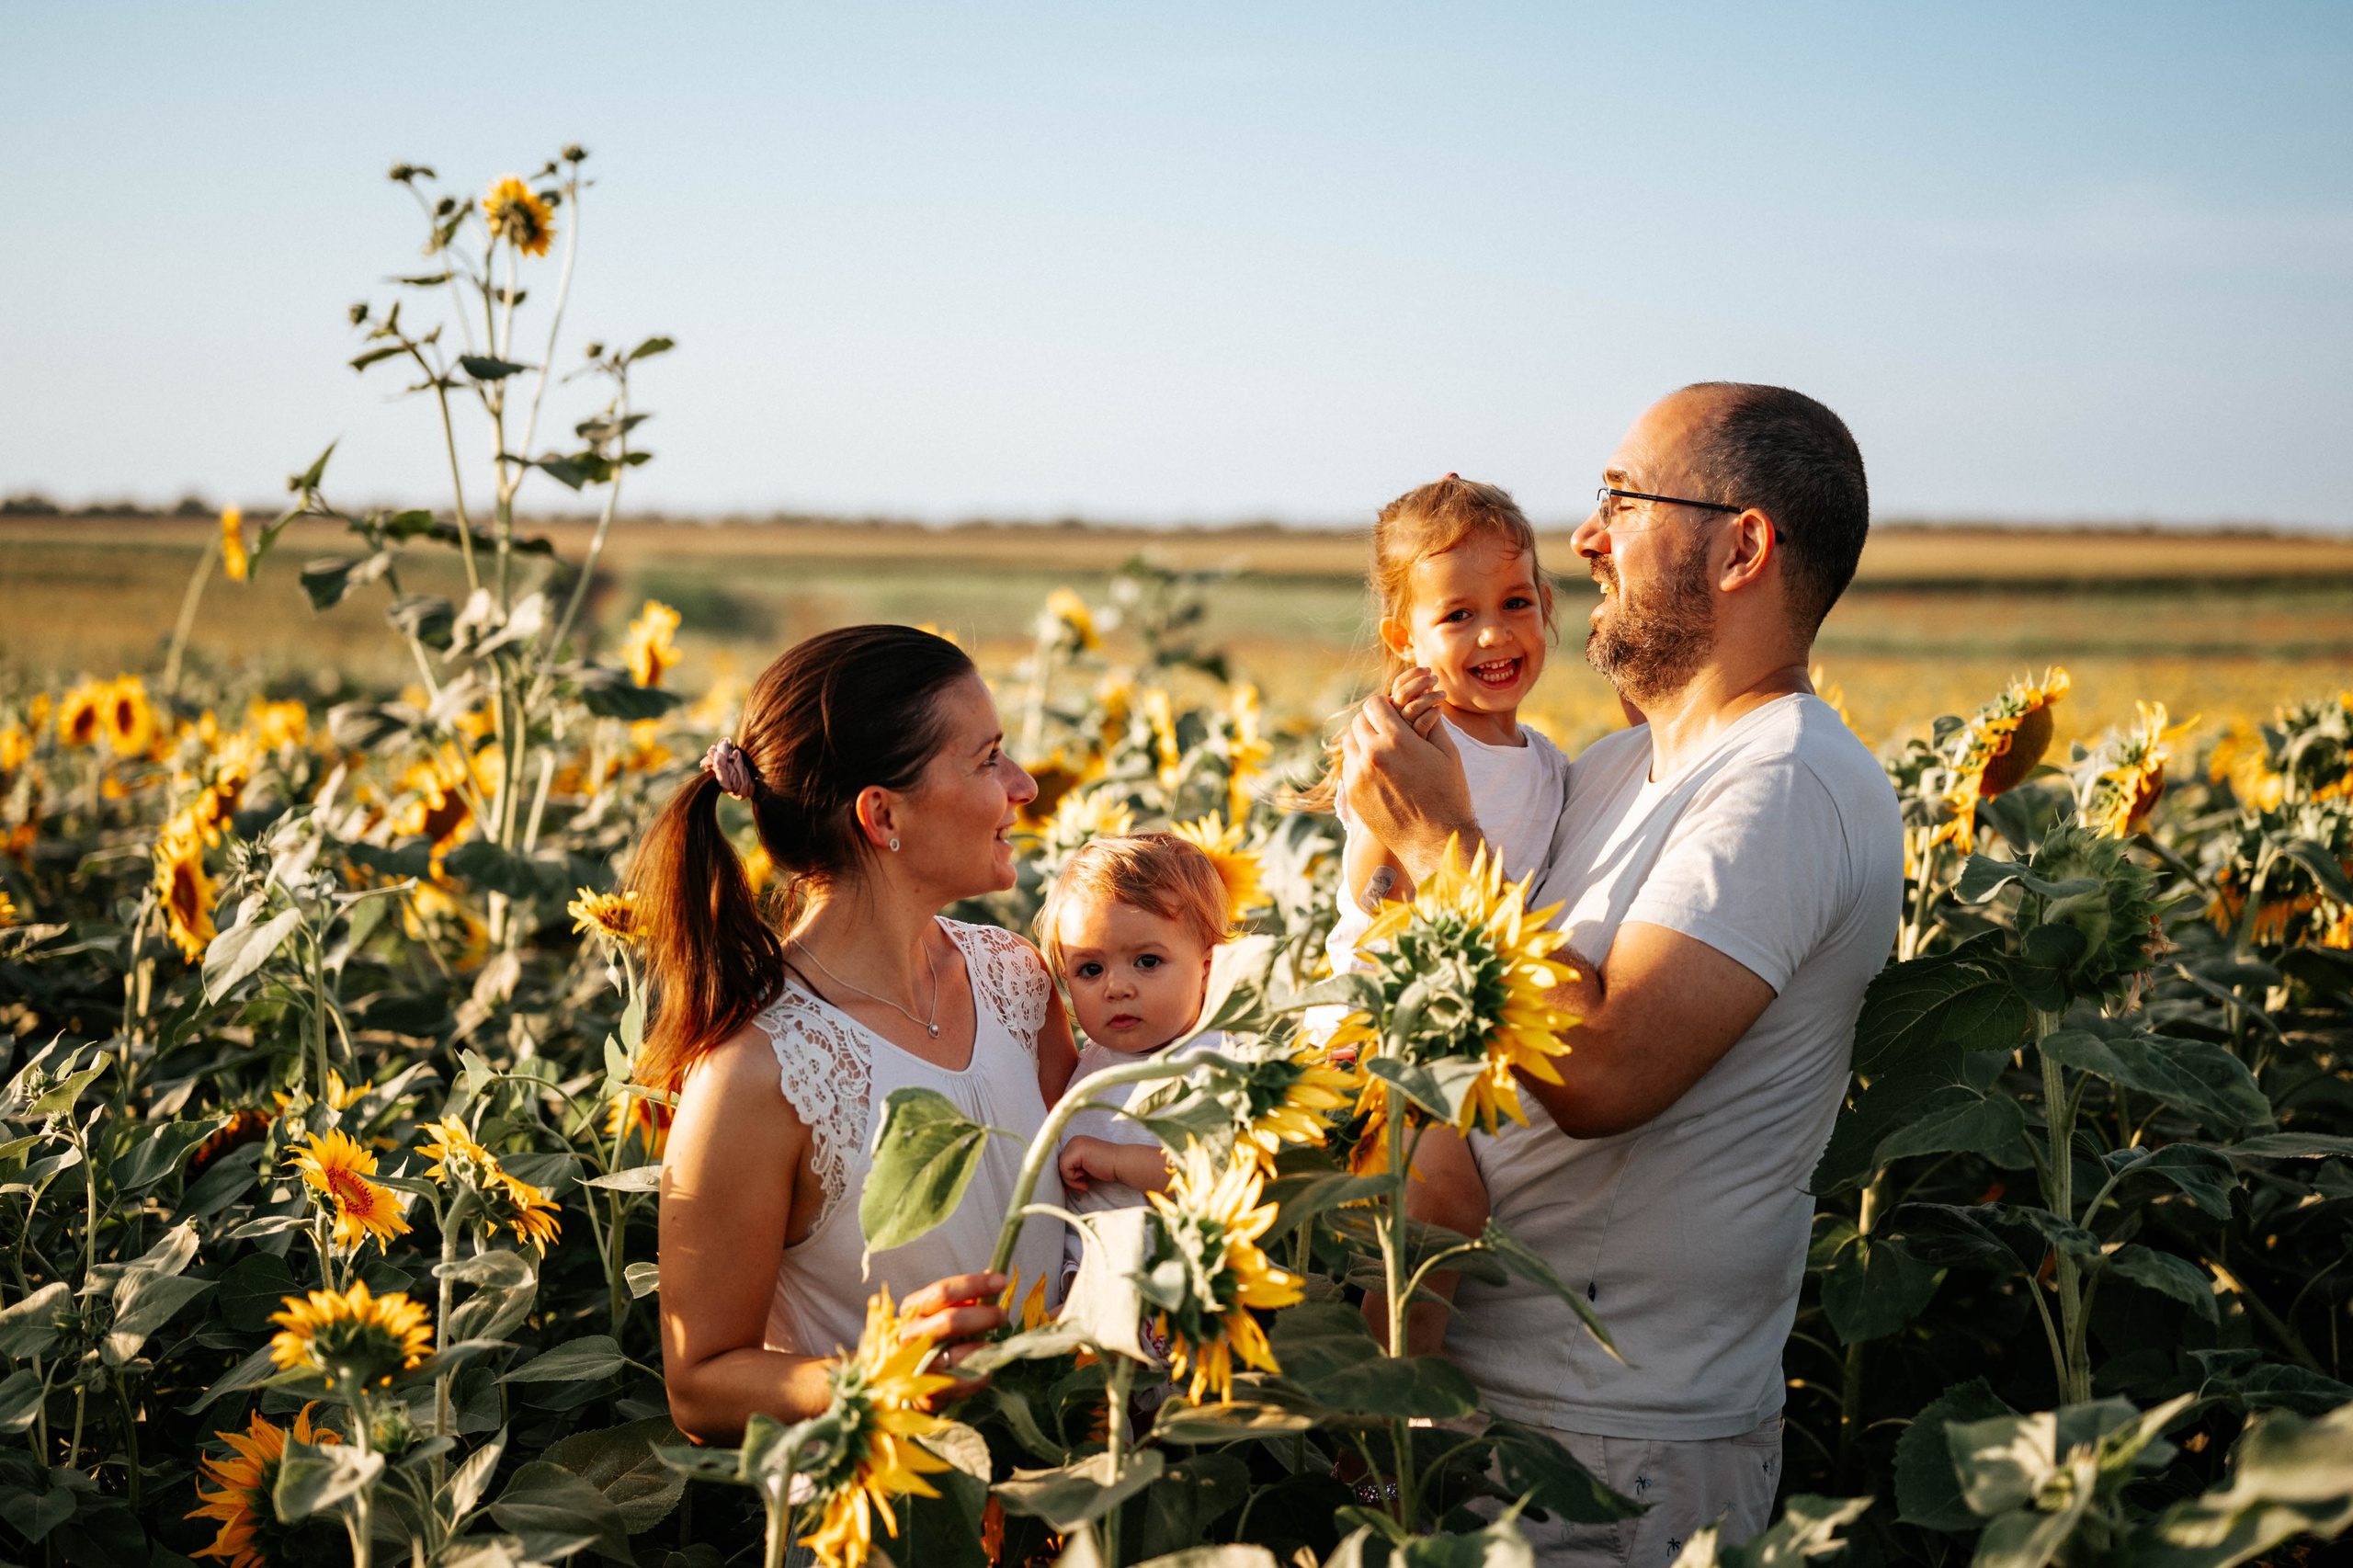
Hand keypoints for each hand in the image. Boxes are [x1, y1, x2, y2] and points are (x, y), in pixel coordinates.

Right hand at [900, 1271, 1008, 1401]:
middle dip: (984, 1316)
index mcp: (913, 1310)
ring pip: (956, 1355)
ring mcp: (915, 1365)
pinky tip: (987, 1371)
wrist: (910, 1382)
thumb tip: (993, 1284)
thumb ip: (963, 1303)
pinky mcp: (924, 1392)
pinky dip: (979, 1376)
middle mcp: (909, 1336)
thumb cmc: (934, 1341)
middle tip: (1002, 1316)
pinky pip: (959, 1383)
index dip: (975, 1284)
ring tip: (994, 1347)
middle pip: (951, 1321)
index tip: (1001, 1281)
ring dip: (983, 1350)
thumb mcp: (940, 1315)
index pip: (943, 1291)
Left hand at [1058, 1134, 1123, 1195]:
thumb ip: (1075, 1173)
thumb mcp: (1087, 1169)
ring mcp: (1075, 1144)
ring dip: (1071, 1181)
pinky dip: (1072, 1179)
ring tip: (1084, 1185)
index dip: (1067, 1175)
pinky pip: (1064, 1168)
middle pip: (1060, 1163)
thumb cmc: (1108, 1167)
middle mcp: (1074, 1140)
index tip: (1075, 1186)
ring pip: (1061, 1166)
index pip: (1063, 1161)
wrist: (1122, 1163)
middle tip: (1081, 1187)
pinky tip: (1085, 1180)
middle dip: (1068, 1179)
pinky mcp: (1077, 1151)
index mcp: (1077, 1142)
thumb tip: (1064, 1187)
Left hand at [1341, 694, 1478, 883]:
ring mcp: (1358, 776)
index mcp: (1396, 740)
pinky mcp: (1353, 794)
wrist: (1433, 840)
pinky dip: (1360, 761)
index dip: (1385, 704)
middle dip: (1373, 720)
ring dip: (1363, 739)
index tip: (1394, 711)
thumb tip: (1424, 698)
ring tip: (1383, 747)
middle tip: (1389, 728)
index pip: (1374, 704)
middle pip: (1358, 721)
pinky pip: (1349, 765)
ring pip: (1350, 742)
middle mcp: (1371, 755)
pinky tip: (1380, 769)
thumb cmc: (1448, 794)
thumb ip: (1431, 721)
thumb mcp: (1448, 753)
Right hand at [1389, 666, 1444, 738]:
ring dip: (1430, 696)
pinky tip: (1440, 710)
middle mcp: (1395, 719)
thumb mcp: (1420, 715)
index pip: (1398, 684)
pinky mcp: (1414, 743)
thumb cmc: (1424, 741)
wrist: (1425, 768)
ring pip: (1412, 707)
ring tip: (1443, 694)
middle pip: (1403, 693)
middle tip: (1435, 677)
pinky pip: (1422, 723)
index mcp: (1395, 708)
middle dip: (1420, 681)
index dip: (1412, 674)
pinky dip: (1432, 713)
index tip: (1428, 669)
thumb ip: (1421, 698)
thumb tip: (1427, 677)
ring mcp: (1403, 731)